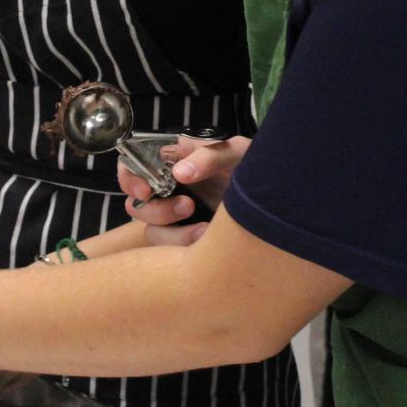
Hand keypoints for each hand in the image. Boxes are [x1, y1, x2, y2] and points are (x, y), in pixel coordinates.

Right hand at [118, 135, 246, 240]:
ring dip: (174, 233)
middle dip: (156, 211)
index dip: (130, 177)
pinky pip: (171, 252)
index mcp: (175, 161)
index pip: (134, 164)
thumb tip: (179, 172)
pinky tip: (209, 239)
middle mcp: (170, 189)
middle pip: (136, 203)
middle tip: (186, 207)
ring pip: (152, 231)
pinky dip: (187, 246)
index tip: (144, 191)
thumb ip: (208, 156)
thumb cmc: (255, 169)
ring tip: (204, 229)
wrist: (277, 206)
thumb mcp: (236, 154)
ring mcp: (178, 218)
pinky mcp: (188, 240)